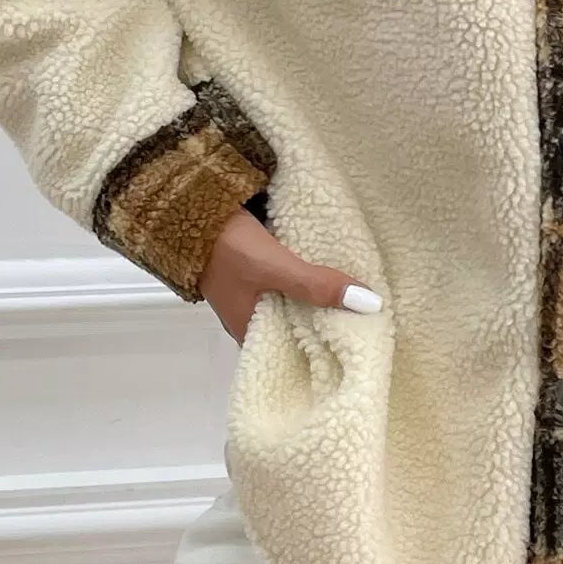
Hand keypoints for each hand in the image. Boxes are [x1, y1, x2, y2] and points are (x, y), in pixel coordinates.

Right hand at [199, 207, 383, 344]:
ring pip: (296, 305)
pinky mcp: (259, 272)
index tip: (359, 354)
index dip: (324, 356)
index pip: (292, 357)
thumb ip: (315, 285)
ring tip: (361, 303)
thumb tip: (368, 304)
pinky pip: (291, 284)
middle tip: (370, 325)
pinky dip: (310, 282)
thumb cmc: (225, 246)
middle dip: (329, 324)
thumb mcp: (276, 268)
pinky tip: (331, 277)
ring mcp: (254, 294)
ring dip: (320, 302)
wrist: (191, 206)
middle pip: (298, 328)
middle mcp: (251, 318)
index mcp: (248, 331)